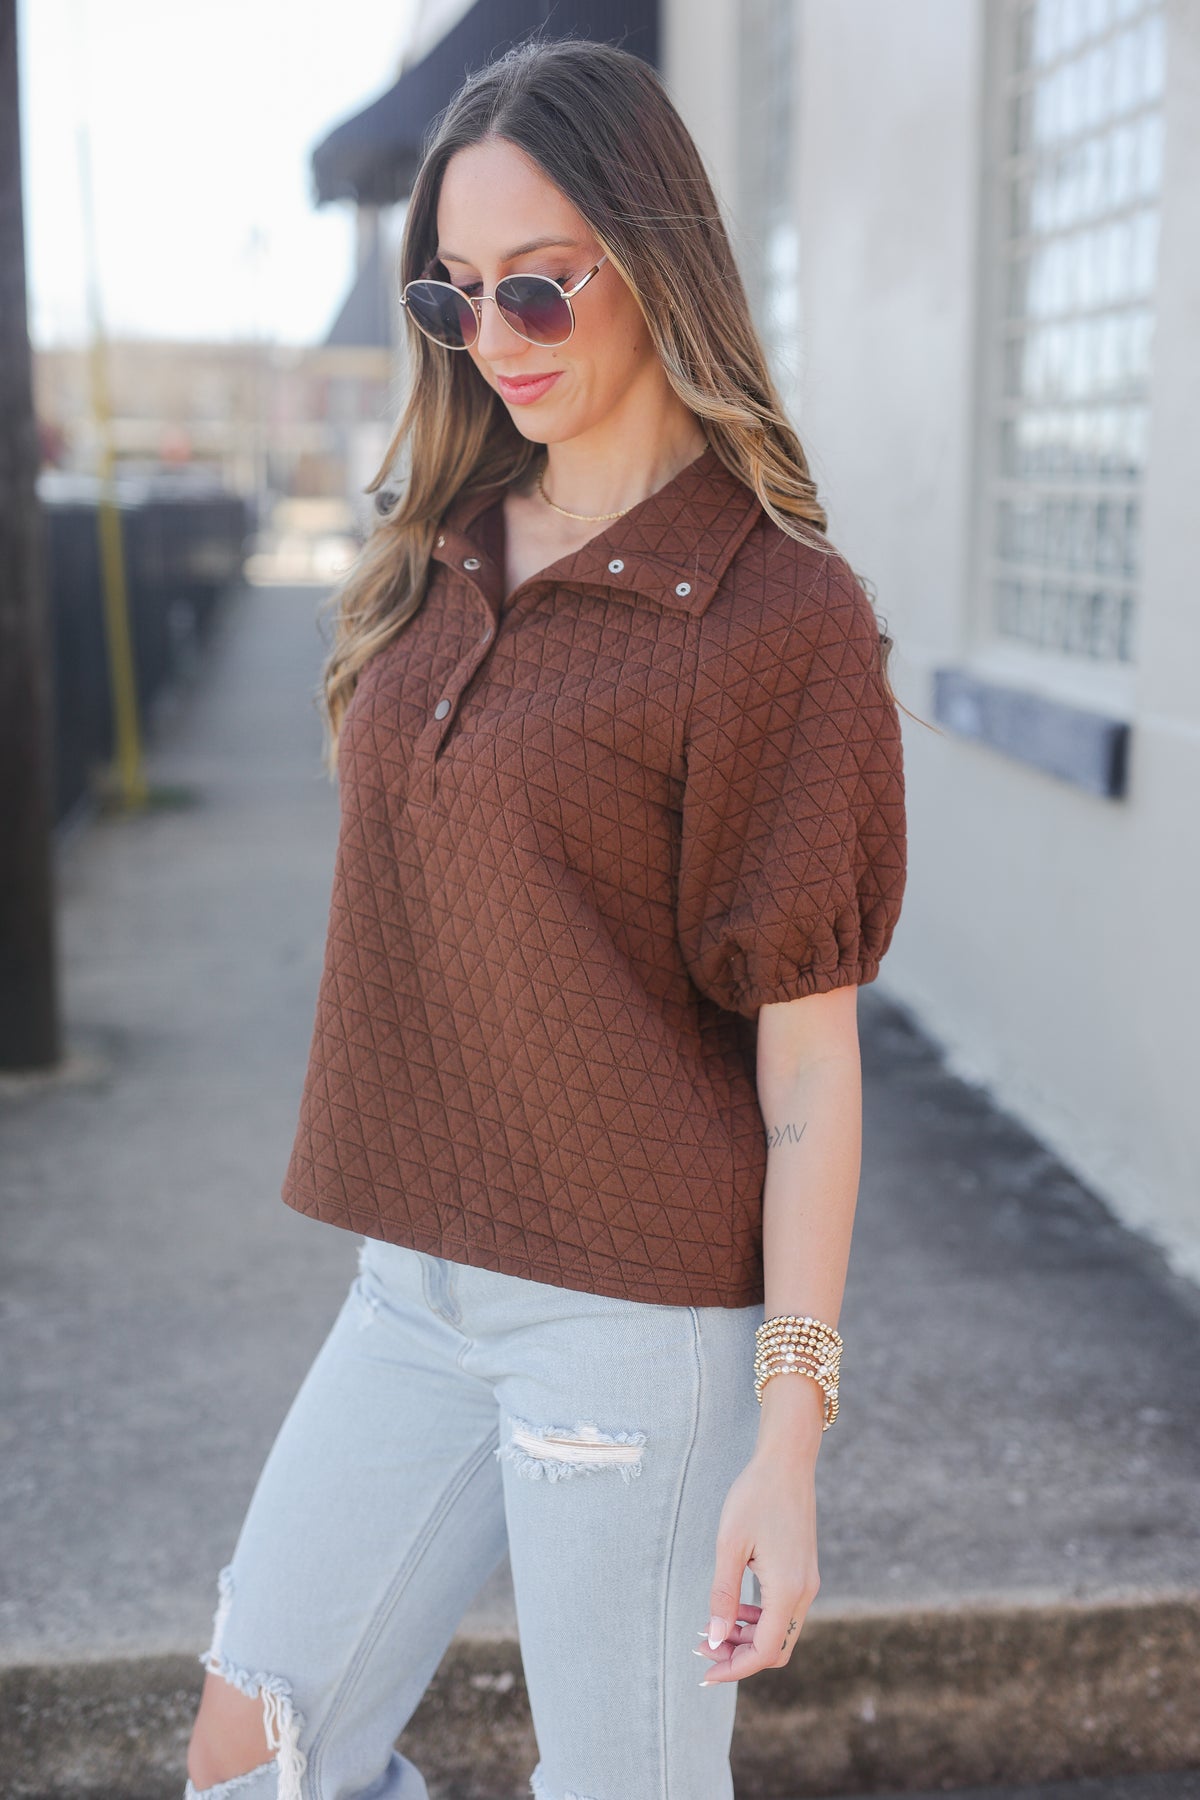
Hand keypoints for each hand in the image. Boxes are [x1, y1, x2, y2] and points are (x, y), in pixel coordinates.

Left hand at [696, 1442, 818, 1683]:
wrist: (787, 1462)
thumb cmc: (755, 1496)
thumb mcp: (730, 1545)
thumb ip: (723, 1595)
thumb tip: (716, 1639)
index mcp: (787, 1590)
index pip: (764, 1651)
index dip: (734, 1668)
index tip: (704, 1672)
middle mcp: (804, 1592)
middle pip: (776, 1649)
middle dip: (740, 1656)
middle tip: (705, 1648)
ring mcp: (807, 1582)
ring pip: (780, 1632)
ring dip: (748, 1638)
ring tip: (714, 1628)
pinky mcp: (803, 1572)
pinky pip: (783, 1611)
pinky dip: (759, 1619)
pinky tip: (734, 1608)